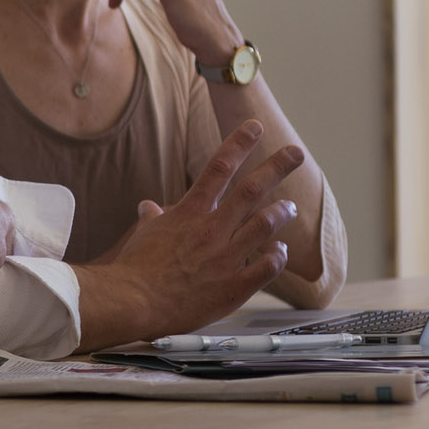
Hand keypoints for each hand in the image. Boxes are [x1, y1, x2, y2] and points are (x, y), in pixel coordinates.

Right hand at [75, 121, 302, 350]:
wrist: (133, 302)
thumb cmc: (135, 269)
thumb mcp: (142, 235)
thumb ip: (152, 218)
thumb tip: (148, 206)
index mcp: (190, 213)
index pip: (219, 167)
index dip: (239, 143)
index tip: (254, 127)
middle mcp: (212, 229)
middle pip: (252, 189)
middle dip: (276, 166)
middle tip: (296, 151)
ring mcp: (226, 257)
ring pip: (265, 224)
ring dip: (282, 212)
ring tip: (290, 207)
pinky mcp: (234, 287)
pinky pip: (267, 266)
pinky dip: (278, 256)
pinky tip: (281, 251)